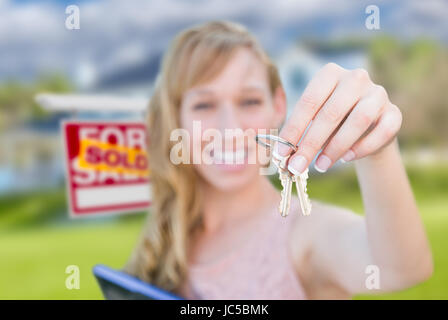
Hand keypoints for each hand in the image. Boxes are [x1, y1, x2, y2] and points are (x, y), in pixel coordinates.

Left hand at [277, 63, 401, 173]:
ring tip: (320, 165)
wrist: (365, 128)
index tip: (281, 153)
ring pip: (359, 120)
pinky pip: (382, 131)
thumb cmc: (331, 123)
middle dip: (311, 143)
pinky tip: (347, 158)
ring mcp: (378, 93)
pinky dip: (363, 147)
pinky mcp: (394, 112)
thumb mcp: (312, 122)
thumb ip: (299, 134)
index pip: (308, 101)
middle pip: (331, 113)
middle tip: (297, 166)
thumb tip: (282, 156)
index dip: (294, 129)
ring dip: (336, 147)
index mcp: (329, 74)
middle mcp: (355, 78)